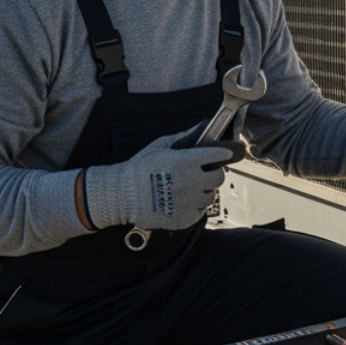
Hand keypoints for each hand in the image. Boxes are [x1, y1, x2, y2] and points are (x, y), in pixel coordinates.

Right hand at [83, 131, 242, 231]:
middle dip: (213, 174)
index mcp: (185, 161)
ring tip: (188, 188)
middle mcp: (190, 182)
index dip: (221, 154)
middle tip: (203, 173)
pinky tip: (183, 201)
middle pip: (218, 178)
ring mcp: (188, 203)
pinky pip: (201, 212)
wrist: (122, 195)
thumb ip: (184, 137)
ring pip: (211, 196)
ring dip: (203, 191)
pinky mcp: (184, 219)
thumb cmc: (140, 168)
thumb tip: (203, 125)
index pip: (217, 155)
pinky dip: (195, 206)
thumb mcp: (161, 146)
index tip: (223, 154)